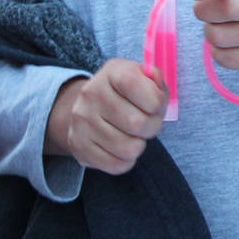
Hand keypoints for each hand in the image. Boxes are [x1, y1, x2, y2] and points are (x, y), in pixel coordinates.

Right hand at [46, 59, 167, 173]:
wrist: (88, 109)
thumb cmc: (126, 95)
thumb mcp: (142, 78)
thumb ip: (157, 81)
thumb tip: (159, 93)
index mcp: (112, 72)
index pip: (134, 84)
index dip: (156, 101)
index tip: (156, 105)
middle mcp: (91, 94)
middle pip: (138, 123)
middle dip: (152, 126)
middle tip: (147, 123)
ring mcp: (82, 122)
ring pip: (130, 148)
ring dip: (139, 145)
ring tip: (133, 135)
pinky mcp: (79, 146)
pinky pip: (117, 165)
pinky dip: (127, 160)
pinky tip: (122, 147)